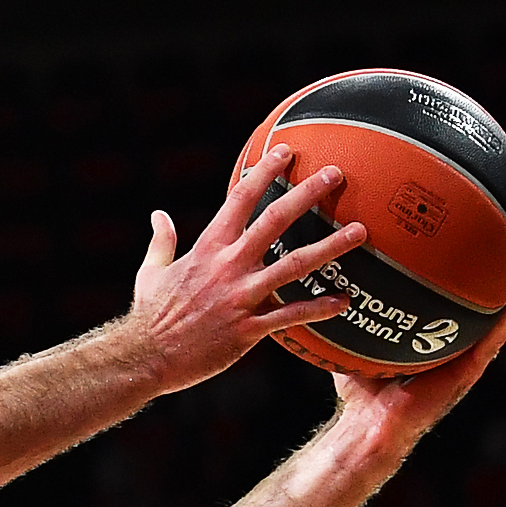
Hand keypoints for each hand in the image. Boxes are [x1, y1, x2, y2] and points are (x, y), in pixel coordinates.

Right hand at [123, 144, 363, 392]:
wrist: (146, 355)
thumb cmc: (150, 314)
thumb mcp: (150, 271)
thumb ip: (161, 241)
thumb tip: (158, 215)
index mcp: (206, 248)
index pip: (239, 199)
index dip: (263, 171)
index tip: (285, 151)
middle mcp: (227, 266)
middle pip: (274, 220)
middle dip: (307, 193)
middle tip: (335, 173)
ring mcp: (241, 297)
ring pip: (294, 265)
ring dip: (330, 247)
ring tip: (360, 232)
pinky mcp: (249, 328)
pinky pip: (292, 315)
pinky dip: (320, 308)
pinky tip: (344, 301)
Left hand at [332, 240, 505, 453]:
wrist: (367, 426)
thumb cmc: (358, 389)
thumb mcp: (354, 339)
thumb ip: (344, 314)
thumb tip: (321, 279)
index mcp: (433, 334)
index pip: (454, 294)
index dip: (467, 266)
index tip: (475, 230)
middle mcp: (454, 342)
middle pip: (483, 298)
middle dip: (500, 265)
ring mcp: (464, 357)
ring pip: (498, 315)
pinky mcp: (465, 374)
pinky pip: (489, 343)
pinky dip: (504, 322)